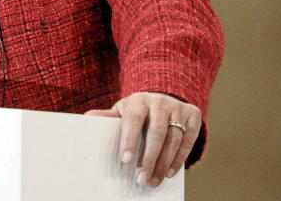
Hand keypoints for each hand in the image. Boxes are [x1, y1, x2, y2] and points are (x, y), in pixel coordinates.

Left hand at [85, 92, 200, 186]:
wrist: (163, 98)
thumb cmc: (137, 111)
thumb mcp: (123, 111)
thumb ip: (108, 117)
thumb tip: (87, 118)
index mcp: (138, 101)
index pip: (133, 119)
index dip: (129, 139)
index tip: (125, 160)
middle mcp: (159, 102)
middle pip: (156, 132)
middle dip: (148, 158)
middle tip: (141, 180)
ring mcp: (177, 108)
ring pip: (173, 139)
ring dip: (163, 163)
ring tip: (154, 181)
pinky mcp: (192, 116)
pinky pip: (188, 140)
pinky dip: (179, 158)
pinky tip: (169, 172)